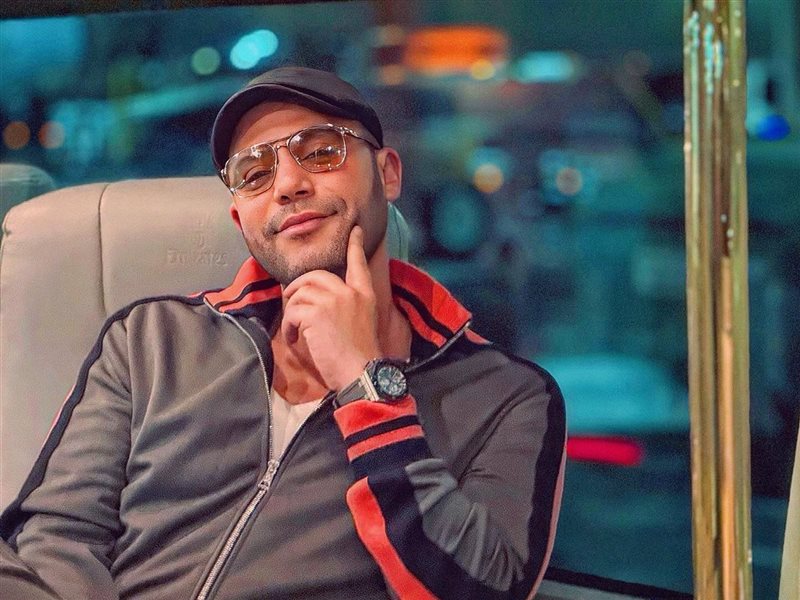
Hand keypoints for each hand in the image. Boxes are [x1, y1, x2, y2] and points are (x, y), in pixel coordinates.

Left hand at [281, 226, 380, 390]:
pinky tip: (295, 339)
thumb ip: (349, 307)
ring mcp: (333, 300)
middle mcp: (350, 292)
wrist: (361, 372)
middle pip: (316, 275)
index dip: (355, 246)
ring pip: (300, 294)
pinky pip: (293, 312)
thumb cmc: (361, 357)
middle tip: (290, 298)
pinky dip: (289, 326)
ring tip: (295, 331)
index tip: (355, 231)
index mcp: (365, 295)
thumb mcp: (363, 323)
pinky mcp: (316, 313)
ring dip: (292, 313)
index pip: (359, 264)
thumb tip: (321, 301)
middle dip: (298, 286)